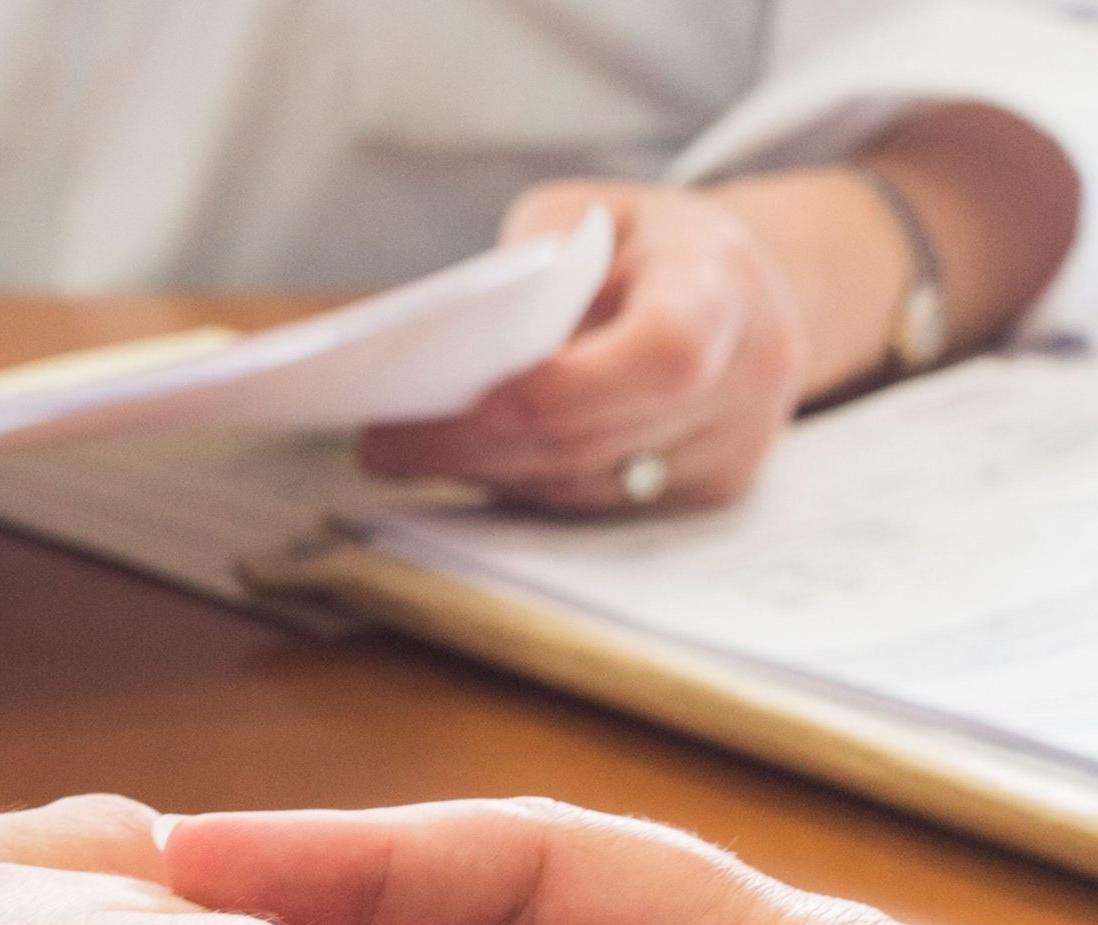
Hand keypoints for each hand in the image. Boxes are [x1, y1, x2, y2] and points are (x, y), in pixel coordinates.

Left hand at [362, 182, 807, 512]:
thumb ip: (539, 257)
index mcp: (725, 287)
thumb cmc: (651, 245)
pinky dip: (524, 484)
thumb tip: (463, 333)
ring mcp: (734, 446)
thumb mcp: (596, 212)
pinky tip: (468, 461)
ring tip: (403, 450)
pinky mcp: (709, 493)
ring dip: (488, 471)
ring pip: (584, 485)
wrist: (748, 287)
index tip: (471, 397)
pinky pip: (595, 505)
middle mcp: (747, 377)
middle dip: (481, 443)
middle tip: (383, 442)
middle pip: (598, 438)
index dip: (563, 389)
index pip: (661, 356)